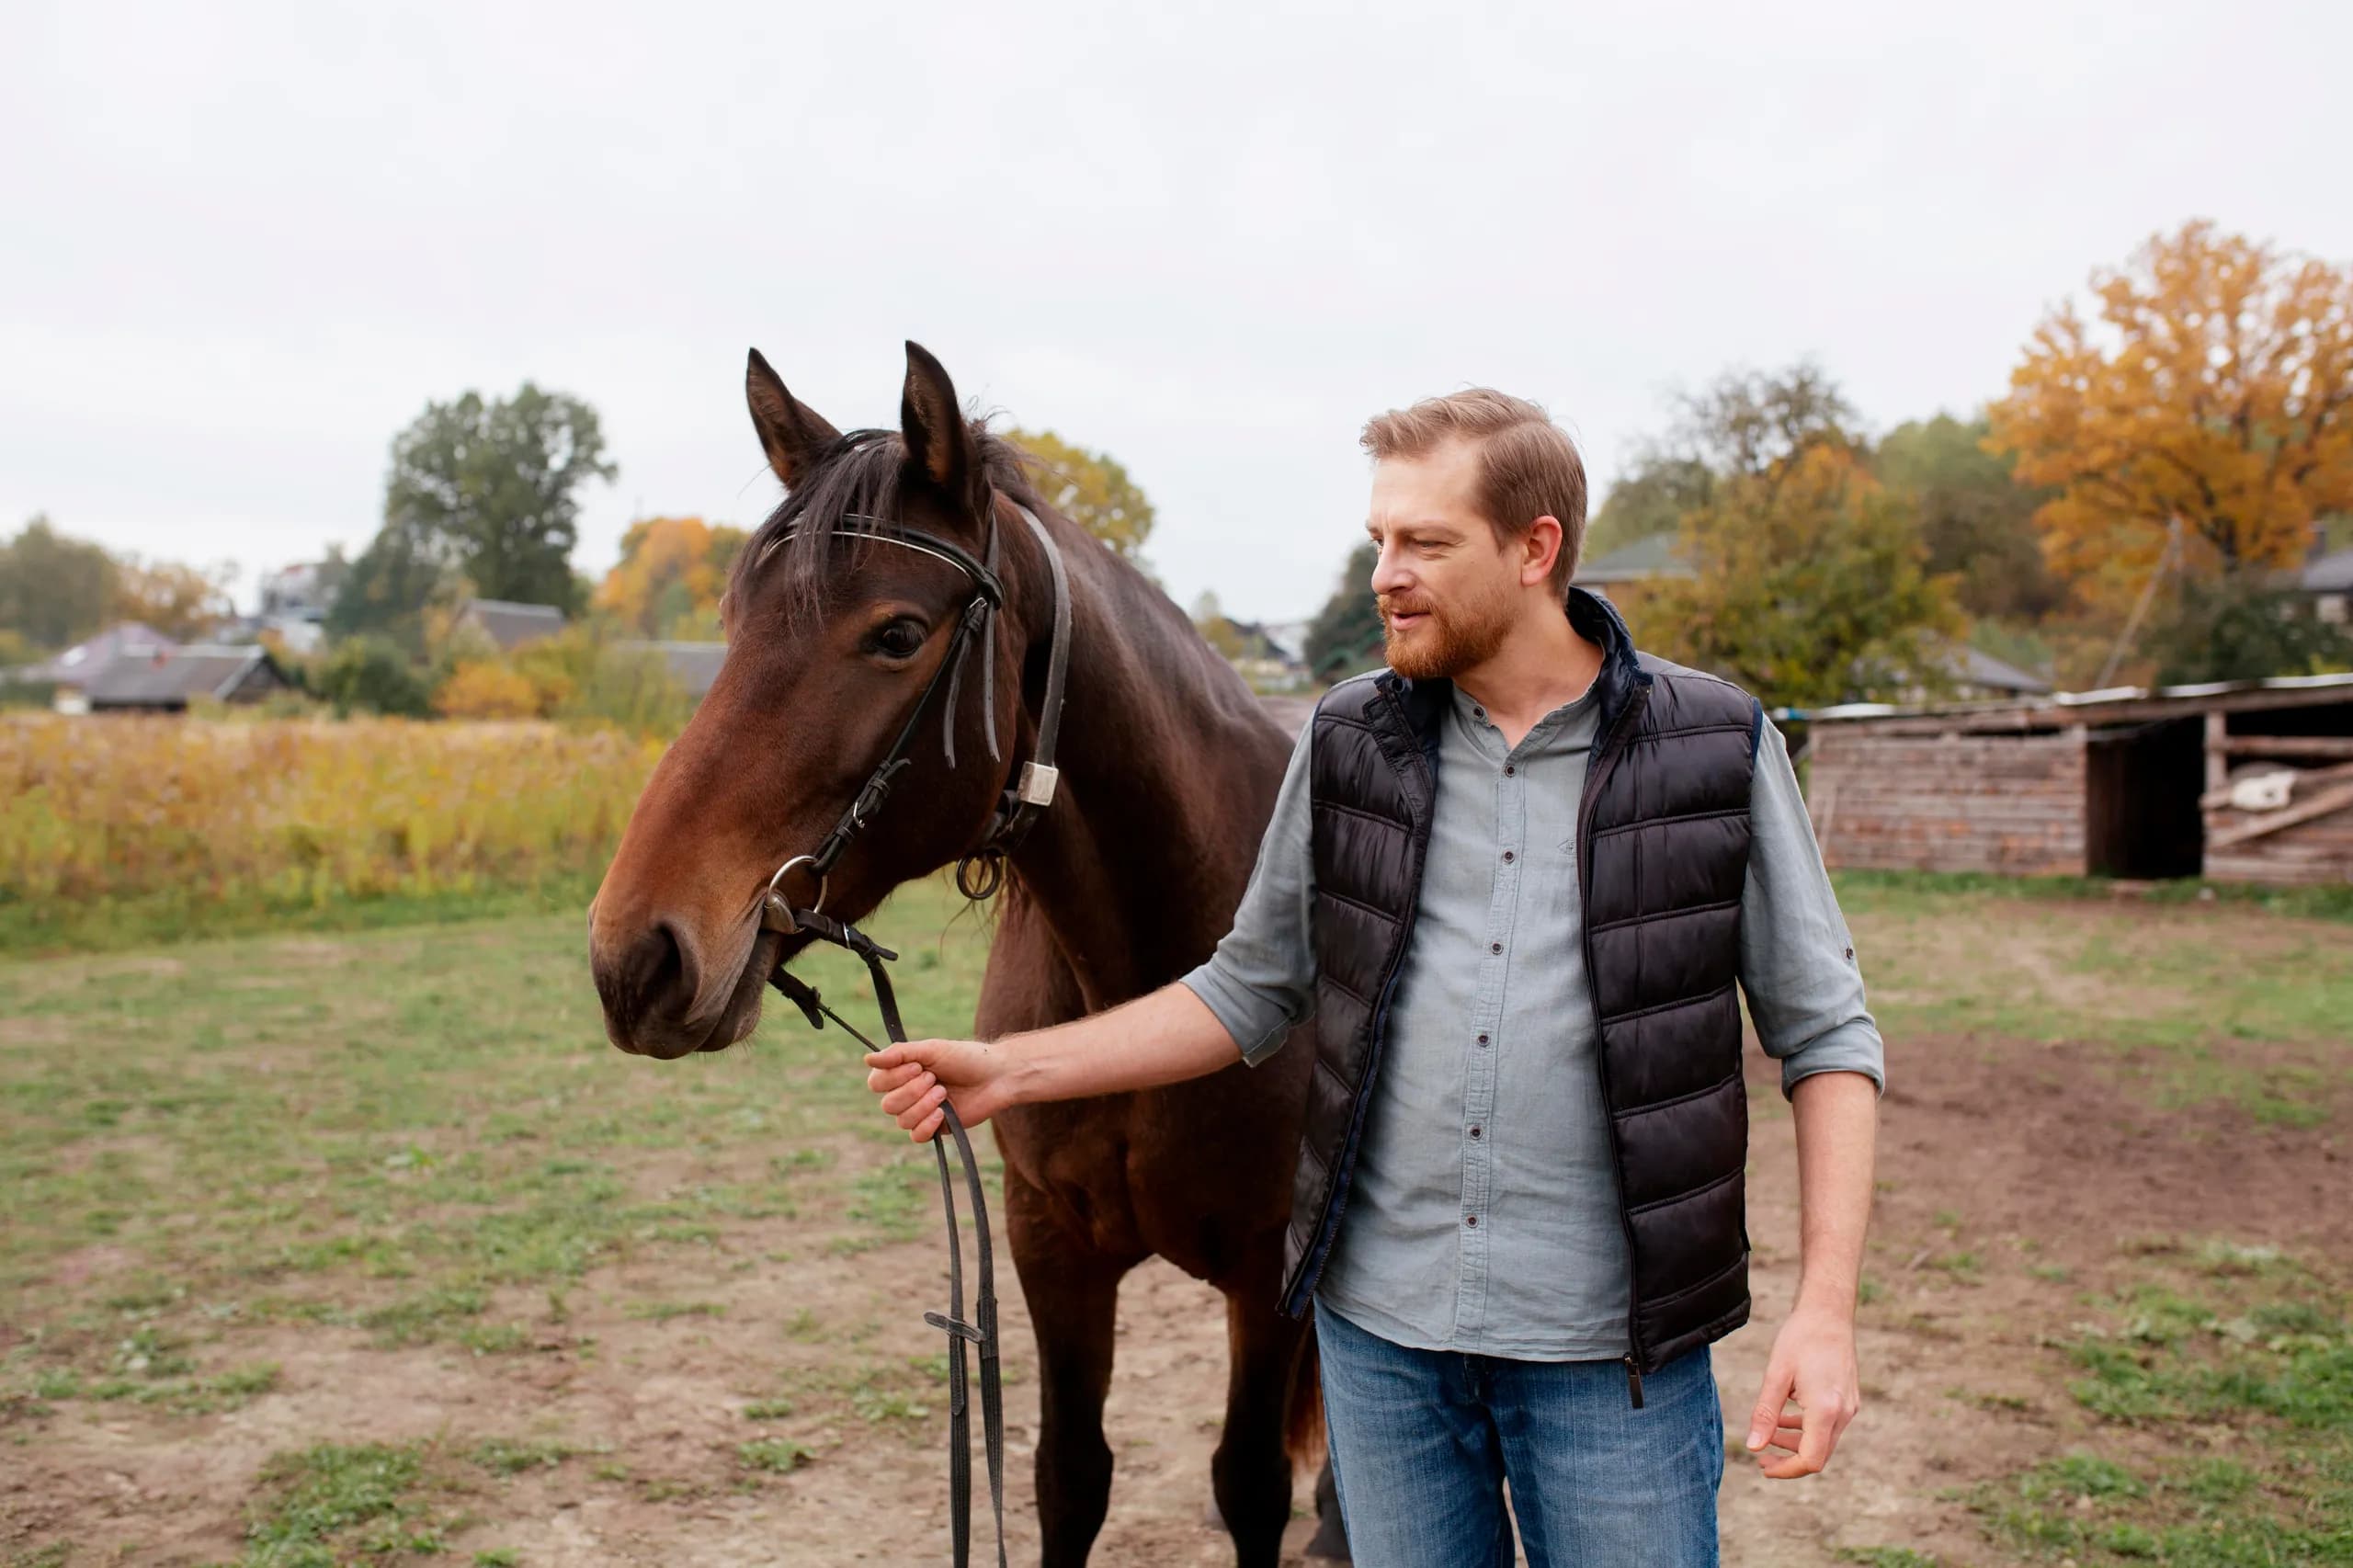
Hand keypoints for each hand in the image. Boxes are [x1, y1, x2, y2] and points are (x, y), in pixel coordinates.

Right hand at [864, 1037, 1021, 1142]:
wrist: (996, 1076)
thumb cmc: (965, 1058)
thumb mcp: (931, 1049)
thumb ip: (899, 1054)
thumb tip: (867, 1059)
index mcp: (902, 1073)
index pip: (876, 1083)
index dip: (893, 1078)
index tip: (918, 1066)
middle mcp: (907, 1093)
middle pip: (887, 1105)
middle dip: (912, 1091)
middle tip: (934, 1078)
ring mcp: (920, 1112)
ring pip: (902, 1121)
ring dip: (923, 1105)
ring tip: (944, 1092)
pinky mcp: (935, 1128)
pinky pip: (917, 1136)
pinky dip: (926, 1124)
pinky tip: (942, 1113)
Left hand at [1744, 1302, 1860, 1477]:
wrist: (1828, 1312)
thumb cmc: (1800, 1338)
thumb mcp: (1776, 1375)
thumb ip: (1765, 1414)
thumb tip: (1753, 1447)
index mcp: (1826, 1409)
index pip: (1811, 1460)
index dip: (1786, 1469)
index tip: (1763, 1465)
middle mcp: (1844, 1412)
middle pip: (1819, 1455)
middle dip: (1789, 1459)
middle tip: (1761, 1456)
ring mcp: (1850, 1406)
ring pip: (1824, 1441)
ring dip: (1796, 1442)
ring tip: (1769, 1433)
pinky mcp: (1849, 1399)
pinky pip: (1829, 1425)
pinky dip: (1807, 1428)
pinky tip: (1785, 1417)